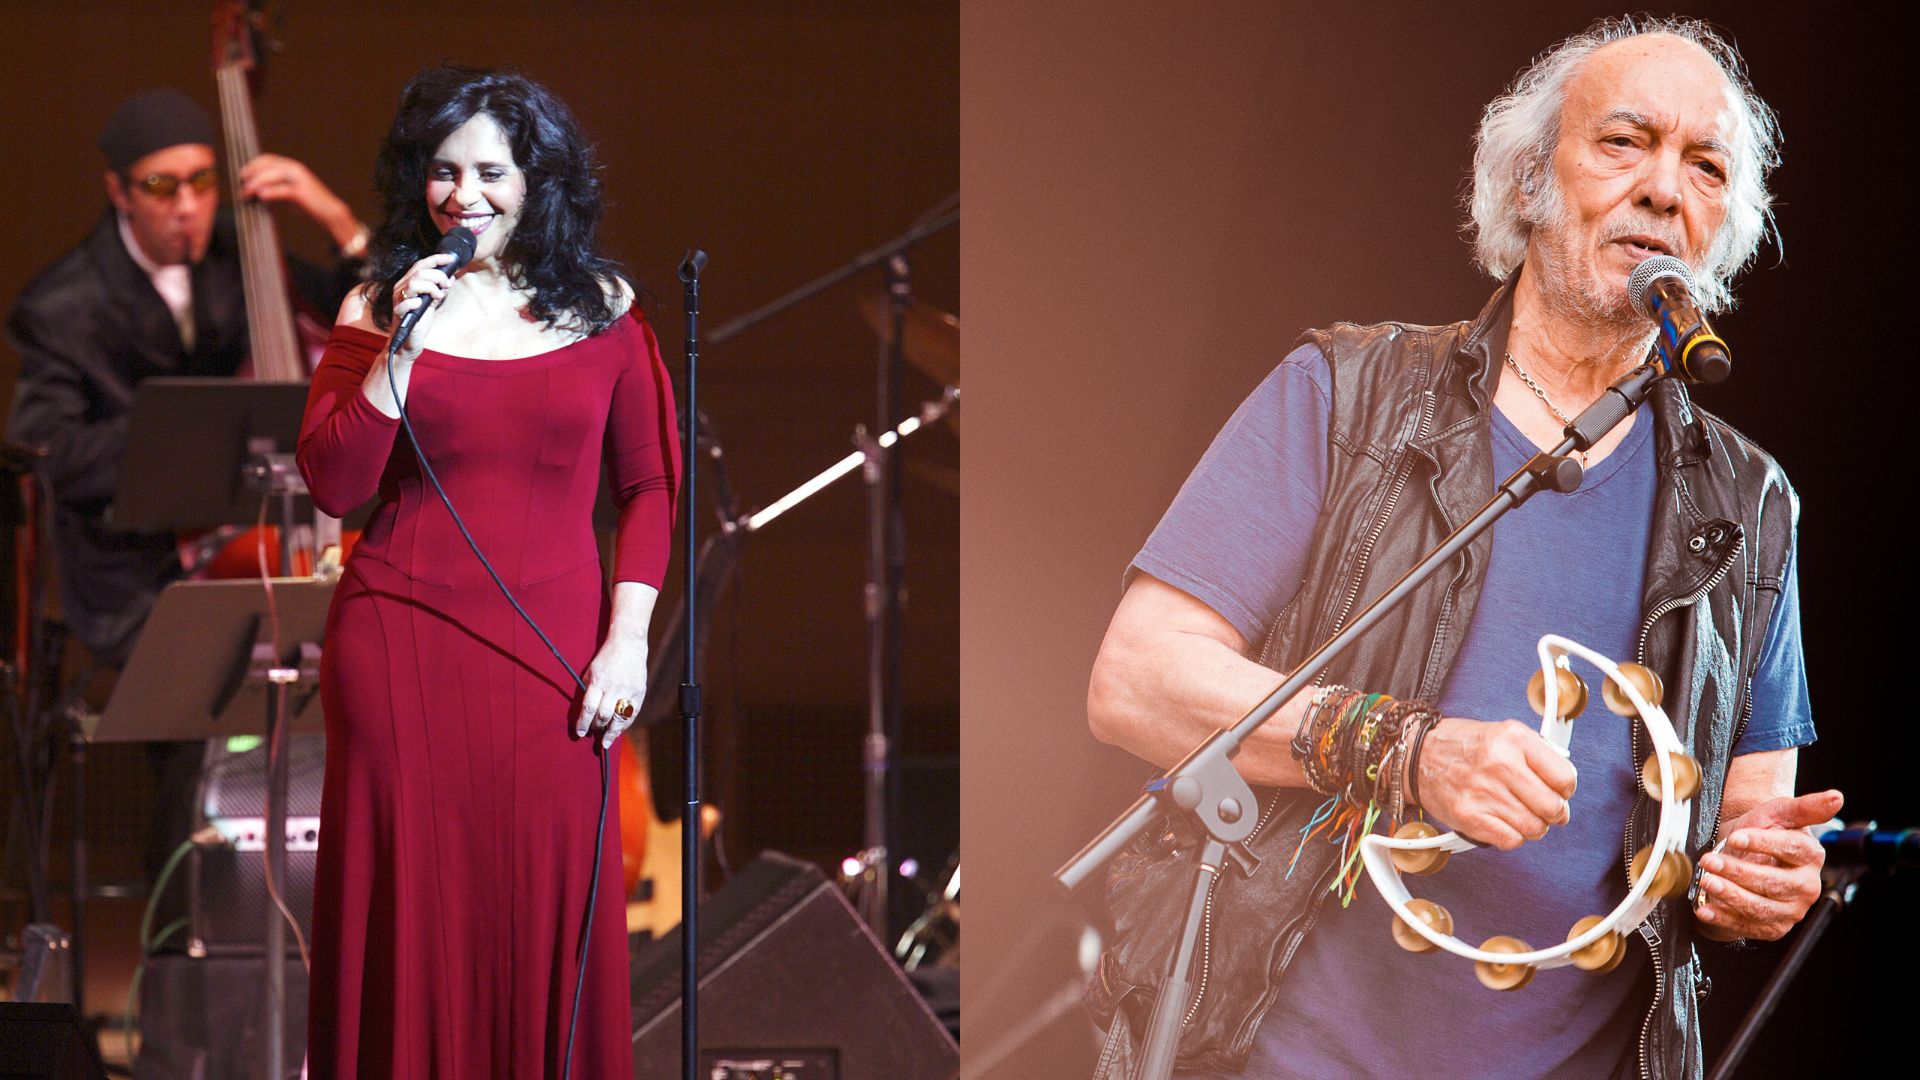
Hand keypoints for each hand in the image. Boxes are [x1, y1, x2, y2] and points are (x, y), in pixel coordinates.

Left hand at [239, 153, 361, 246]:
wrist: (330, 212)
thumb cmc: (309, 204)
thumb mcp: (289, 193)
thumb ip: (275, 188)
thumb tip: (255, 191)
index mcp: (292, 166)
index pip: (268, 159)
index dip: (252, 165)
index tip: (242, 175)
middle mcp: (295, 169)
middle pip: (267, 165)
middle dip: (251, 174)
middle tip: (242, 186)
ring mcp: (299, 180)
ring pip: (272, 176)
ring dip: (256, 184)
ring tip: (247, 193)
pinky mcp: (303, 192)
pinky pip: (283, 190)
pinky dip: (270, 192)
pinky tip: (261, 197)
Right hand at [387, 252, 460, 363]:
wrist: (408, 342)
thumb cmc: (418, 321)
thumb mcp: (432, 303)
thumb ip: (439, 290)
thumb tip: (451, 278)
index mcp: (408, 283)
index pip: (421, 265)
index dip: (437, 259)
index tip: (451, 259)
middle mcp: (401, 288)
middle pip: (419, 271)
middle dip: (438, 275)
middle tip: (446, 285)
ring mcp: (398, 300)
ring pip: (413, 283)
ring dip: (430, 287)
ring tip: (438, 295)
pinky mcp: (398, 314)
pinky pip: (404, 303)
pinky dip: (415, 302)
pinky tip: (422, 304)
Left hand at [578, 632, 647, 749]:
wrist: (628, 644)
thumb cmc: (606, 658)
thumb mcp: (591, 672)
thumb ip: (588, 691)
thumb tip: (584, 713)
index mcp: (598, 682)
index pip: (589, 708)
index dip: (583, 723)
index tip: (580, 733)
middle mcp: (613, 687)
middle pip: (604, 716)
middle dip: (597, 728)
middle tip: (594, 734)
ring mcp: (628, 690)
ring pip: (619, 718)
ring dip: (612, 733)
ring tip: (606, 742)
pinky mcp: (639, 692)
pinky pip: (632, 714)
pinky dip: (625, 725)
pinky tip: (619, 731)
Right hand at [1414, 717, 1577, 849]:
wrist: (1417, 755)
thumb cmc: (1463, 746)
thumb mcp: (1504, 734)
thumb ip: (1538, 755)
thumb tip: (1565, 790)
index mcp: (1514, 738)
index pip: (1565, 778)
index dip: (1565, 790)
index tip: (1558, 791)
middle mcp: (1500, 763)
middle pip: (1553, 808)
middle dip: (1553, 813)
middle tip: (1544, 809)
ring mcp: (1483, 791)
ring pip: (1534, 828)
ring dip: (1532, 826)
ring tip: (1519, 814)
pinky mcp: (1469, 816)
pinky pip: (1511, 841)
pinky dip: (1512, 837)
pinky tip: (1503, 822)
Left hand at [1695, 789, 1841, 940]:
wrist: (1742, 852)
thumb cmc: (1762, 831)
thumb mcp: (1778, 813)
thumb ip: (1806, 807)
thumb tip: (1836, 797)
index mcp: (1811, 856)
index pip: (1791, 850)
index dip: (1764, 843)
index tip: (1737, 837)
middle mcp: (1806, 886)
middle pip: (1775, 883)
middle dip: (1739, 872)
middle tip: (1710, 861)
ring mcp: (1791, 910)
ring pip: (1761, 907)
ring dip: (1730, 895)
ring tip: (1707, 881)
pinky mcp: (1772, 928)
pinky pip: (1748, 926)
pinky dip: (1723, 919)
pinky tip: (1705, 909)